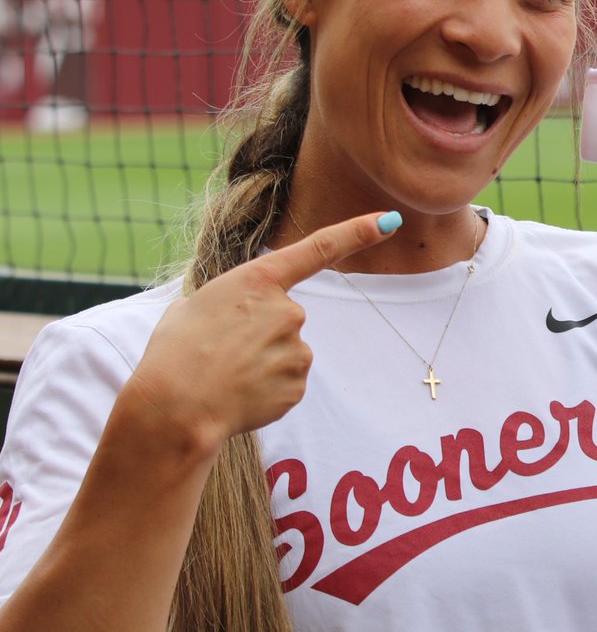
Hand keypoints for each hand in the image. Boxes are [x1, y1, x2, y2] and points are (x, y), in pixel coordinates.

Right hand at [124, 212, 401, 456]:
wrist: (174, 410)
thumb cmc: (172, 355)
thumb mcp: (191, 308)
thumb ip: (227, 302)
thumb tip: (234, 316)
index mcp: (258, 280)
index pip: (320, 249)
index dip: (358, 232)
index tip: (389, 220)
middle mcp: (288, 310)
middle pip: (286, 317)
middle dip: (259, 334)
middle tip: (221, 352)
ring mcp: (298, 348)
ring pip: (287, 351)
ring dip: (262, 363)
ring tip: (226, 375)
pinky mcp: (299, 384)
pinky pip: (287, 381)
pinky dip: (266, 389)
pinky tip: (240, 395)